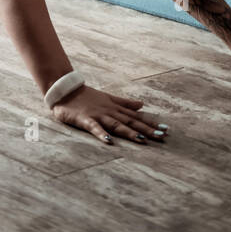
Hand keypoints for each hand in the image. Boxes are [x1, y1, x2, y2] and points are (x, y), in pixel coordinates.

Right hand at [50, 84, 166, 144]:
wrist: (65, 90)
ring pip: (116, 124)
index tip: (165, 129)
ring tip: (142, 139)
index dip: (150, 123)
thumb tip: (142, 105)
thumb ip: (125, 103)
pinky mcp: (85, 119)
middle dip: (146, 129)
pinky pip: (94, 128)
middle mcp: (109, 111)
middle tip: (162, 136)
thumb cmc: (87, 96)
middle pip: (130, 121)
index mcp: (115, 107)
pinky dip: (102, 134)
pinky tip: (109, 141)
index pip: (136, 116)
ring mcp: (98, 115)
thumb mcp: (109, 98)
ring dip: (129, 132)